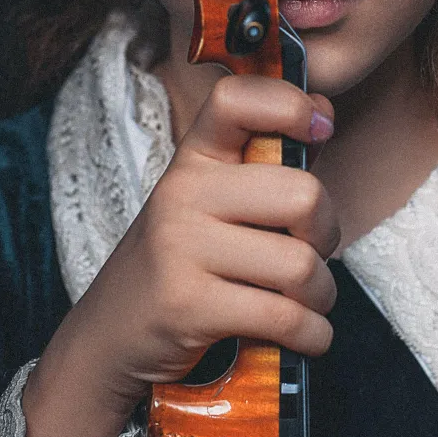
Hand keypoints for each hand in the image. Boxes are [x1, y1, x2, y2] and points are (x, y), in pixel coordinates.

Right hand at [22, 76, 337, 436]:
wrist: (111, 336)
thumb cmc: (184, 263)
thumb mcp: (211, 204)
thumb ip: (265, 166)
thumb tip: (322, 113)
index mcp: (194, 159)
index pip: (237, 100)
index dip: (289, 105)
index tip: (319, 129)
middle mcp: (183, 194)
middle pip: (303, 196)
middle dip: (326, 236)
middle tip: (311, 254)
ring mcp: (181, 249)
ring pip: (301, 266)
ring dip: (320, 296)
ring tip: (305, 302)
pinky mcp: (188, 306)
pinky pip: (285, 318)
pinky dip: (312, 335)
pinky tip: (304, 336)